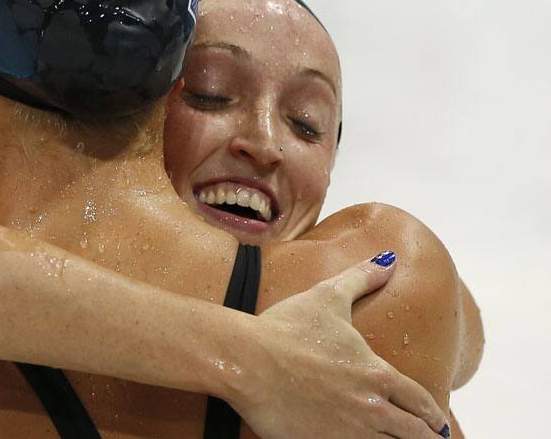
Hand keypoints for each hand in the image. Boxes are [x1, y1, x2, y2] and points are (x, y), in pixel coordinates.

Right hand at [230, 255, 450, 437]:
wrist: (246, 359)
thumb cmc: (284, 327)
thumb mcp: (326, 297)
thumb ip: (361, 279)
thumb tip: (388, 260)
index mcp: (377, 375)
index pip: (421, 403)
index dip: (432, 415)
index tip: (435, 422)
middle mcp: (370, 408)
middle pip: (415, 435)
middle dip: (425, 438)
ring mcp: (347, 433)